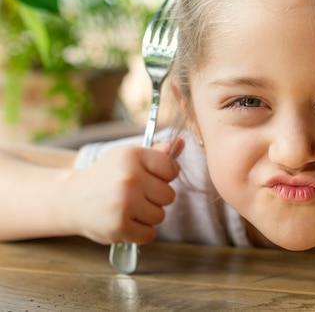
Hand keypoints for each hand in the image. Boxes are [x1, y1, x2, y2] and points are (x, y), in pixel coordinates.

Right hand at [62, 138, 183, 244]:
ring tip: (127, 208)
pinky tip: (125, 222)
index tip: (150, 178)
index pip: (172, 169)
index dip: (165, 176)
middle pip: (169, 195)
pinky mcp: (119, 225)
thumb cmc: (107, 176)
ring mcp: (124, 202)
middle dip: (155, 198)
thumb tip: (181, 143)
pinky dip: (140, 232)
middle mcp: (129, 177)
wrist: (71, 200)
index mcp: (133, 156)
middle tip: (135, 195)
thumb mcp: (128, 158)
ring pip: (160, 215)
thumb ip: (156, 153)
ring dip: (147, 216)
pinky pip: (149, 234)